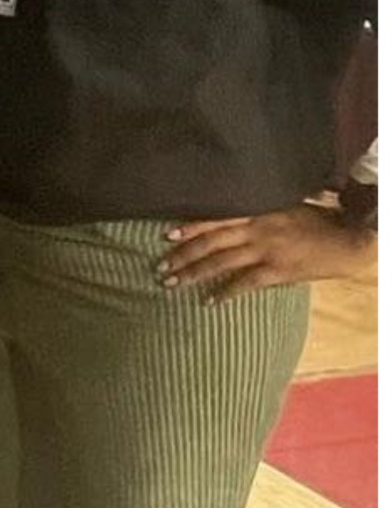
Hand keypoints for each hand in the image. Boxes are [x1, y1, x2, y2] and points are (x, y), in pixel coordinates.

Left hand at [161, 204, 375, 303]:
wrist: (348, 239)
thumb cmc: (316, 222)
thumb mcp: (283, 206)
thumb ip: (257, 213)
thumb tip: (229, 220)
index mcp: (256, 210)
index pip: (214, 217)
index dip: (189, 226)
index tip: (166, 235)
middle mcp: (256, 228)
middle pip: (210, 241)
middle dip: (182, 254)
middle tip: (159, 266)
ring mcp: (265, 250)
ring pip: (220, 262)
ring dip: (193, 273)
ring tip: (171, 282)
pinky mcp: (277, 271)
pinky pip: (243, 283)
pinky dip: (223, 292)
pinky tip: (207, 301)